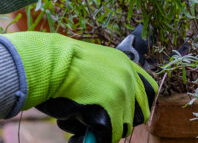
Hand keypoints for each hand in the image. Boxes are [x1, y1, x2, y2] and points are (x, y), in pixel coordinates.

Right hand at [0, 32, 156, 142]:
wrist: (49, 62)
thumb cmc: (61, 65)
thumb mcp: (94, 66)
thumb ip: (108, 81)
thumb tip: (111, 104)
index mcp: (125, 64)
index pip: (148, 90)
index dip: (136, 106)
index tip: (123, 114)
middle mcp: (128, 78)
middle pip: (138, 113)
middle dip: (119, 121)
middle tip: (97, 122)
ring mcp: (121, 94)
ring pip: (122, 127)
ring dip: (102, 129)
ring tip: (78, 122)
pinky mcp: (110, 110)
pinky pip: (108, 137)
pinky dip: (92, 140)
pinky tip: (76, 136)